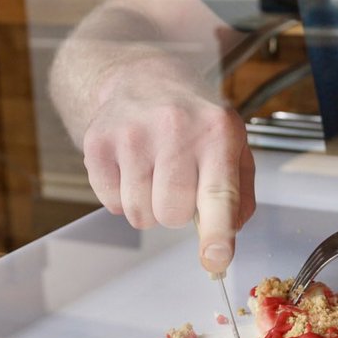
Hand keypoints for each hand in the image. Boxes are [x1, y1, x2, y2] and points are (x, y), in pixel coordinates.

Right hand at [81, 59, 253, 272]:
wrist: (146, 77)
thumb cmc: (196, 118)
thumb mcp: (234, 144)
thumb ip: (239, 193)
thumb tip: (229, 235)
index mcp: (218, 131)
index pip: (218, 192)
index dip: (217, 232)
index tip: (215, 259)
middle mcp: (175, 128)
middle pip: (173, 214)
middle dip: (177, 212)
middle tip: (179, 182)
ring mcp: (132, 133)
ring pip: (140, 214)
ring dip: (149, 207)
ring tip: (155, 172)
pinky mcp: (98, 142)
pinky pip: (110, 204)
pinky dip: (122, 197)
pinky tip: (132, 166)